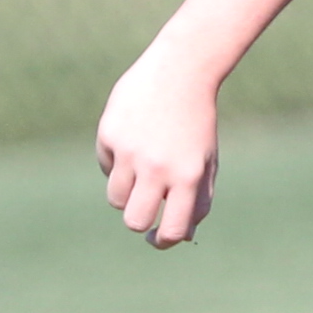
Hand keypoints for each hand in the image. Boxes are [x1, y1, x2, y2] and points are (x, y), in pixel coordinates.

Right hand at [99, 54, 222, 247]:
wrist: (180, 71)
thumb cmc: (196, 123)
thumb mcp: (206, 162)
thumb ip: (198, 201)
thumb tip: (180, 236)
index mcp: (188, 177)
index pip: (173, 230)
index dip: (163, 241)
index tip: (157, 237)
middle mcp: (158, 167)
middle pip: (135, 221)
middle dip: (138, 221)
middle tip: (143, 206)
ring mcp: (130, 151)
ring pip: (116, 198)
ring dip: (126, 192)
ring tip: (140, 167)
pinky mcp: (109, 135)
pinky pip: (106, 166)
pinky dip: (116, 161)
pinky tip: (132, 137)